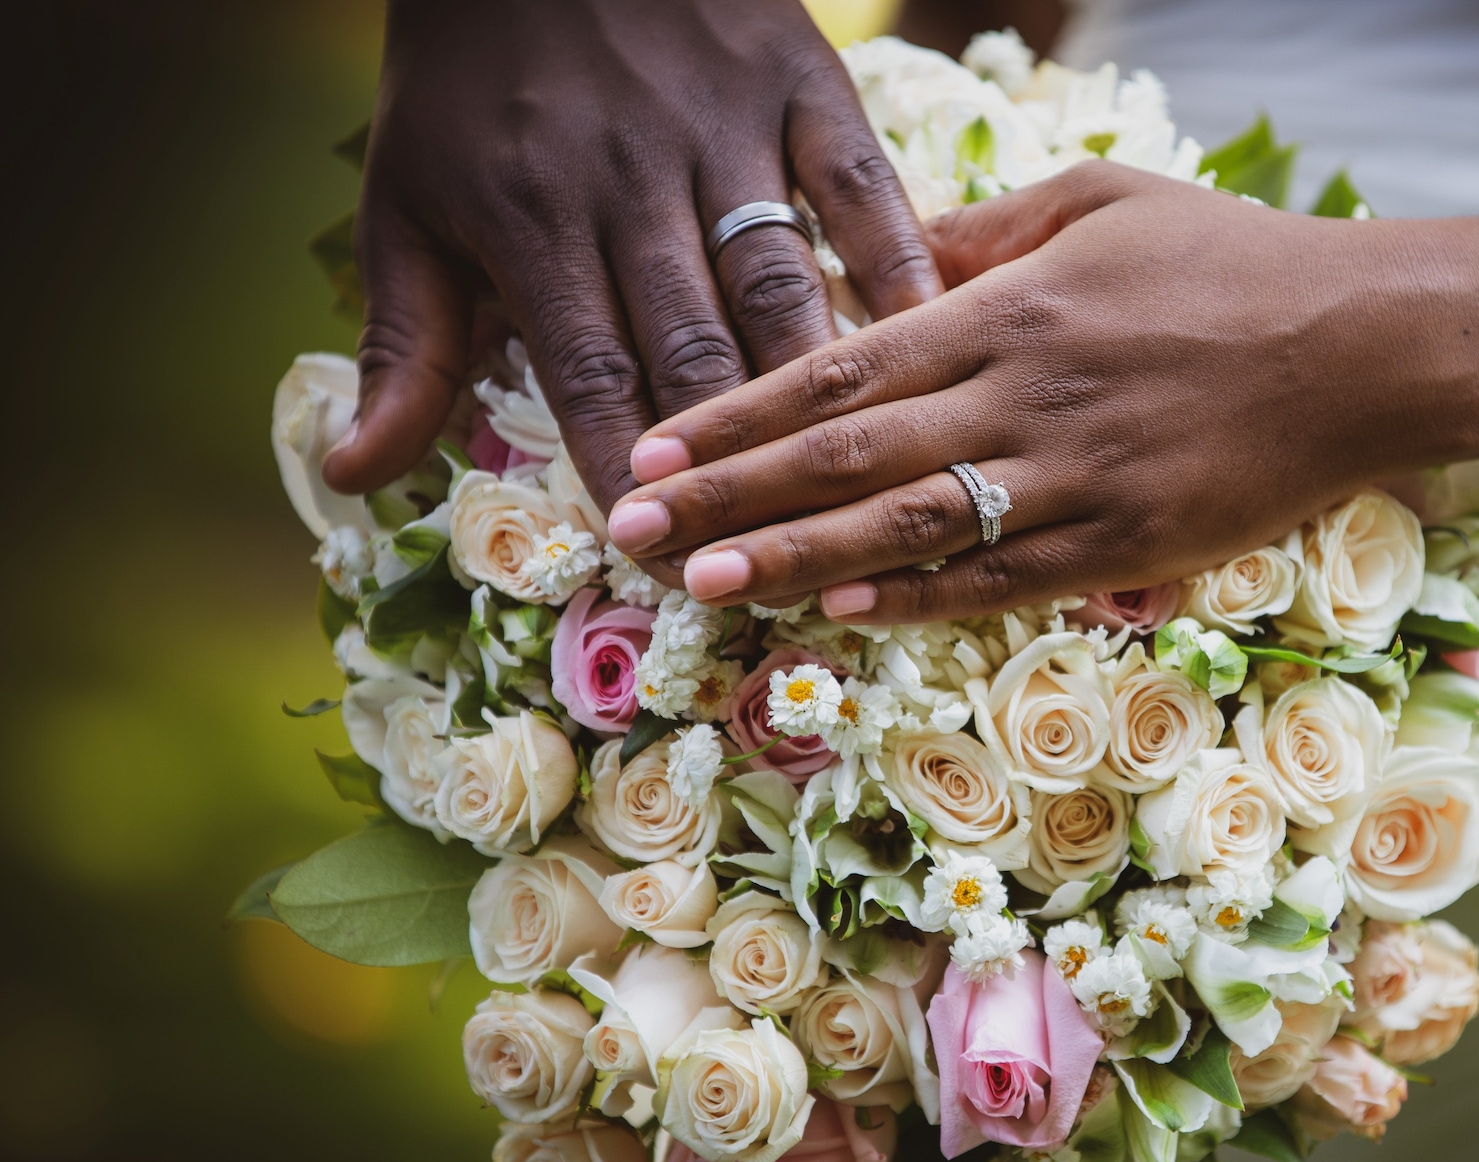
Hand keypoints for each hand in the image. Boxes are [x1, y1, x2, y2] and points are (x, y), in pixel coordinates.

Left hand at [318, 0, 941, 526]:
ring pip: (785, 290)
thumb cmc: (468, 77)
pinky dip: (898, 273)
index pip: (592, 383)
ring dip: (819, 400)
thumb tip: (357, 475)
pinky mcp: (800, 83)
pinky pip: (861, 192)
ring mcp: (725, 130)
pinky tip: (928, 352)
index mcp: (530, 220)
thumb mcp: (404, 204)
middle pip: (698, 355)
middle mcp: (631, 184)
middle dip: (736, 474)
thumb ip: (404, 347)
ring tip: (857, 491)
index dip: (635, 488)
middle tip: (773, 560)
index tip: (670, 573)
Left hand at [603, 162, 1473, 620]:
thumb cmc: (1234, 263)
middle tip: (630, 535)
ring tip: (704, 587)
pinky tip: (840, 615)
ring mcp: (1075, 484)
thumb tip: (883, 274)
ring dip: (795, 562)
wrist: (1372, 347)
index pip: (840, 374)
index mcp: (1010, 311)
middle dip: (728, 498)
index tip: (655, 449)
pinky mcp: (1124, 547)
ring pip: (908, 533)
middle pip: (847, 462)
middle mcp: (1025, 401)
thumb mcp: (1102, 203)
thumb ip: (982, 238)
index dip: (736, 419)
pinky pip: (998, 581)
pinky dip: (914, 600)